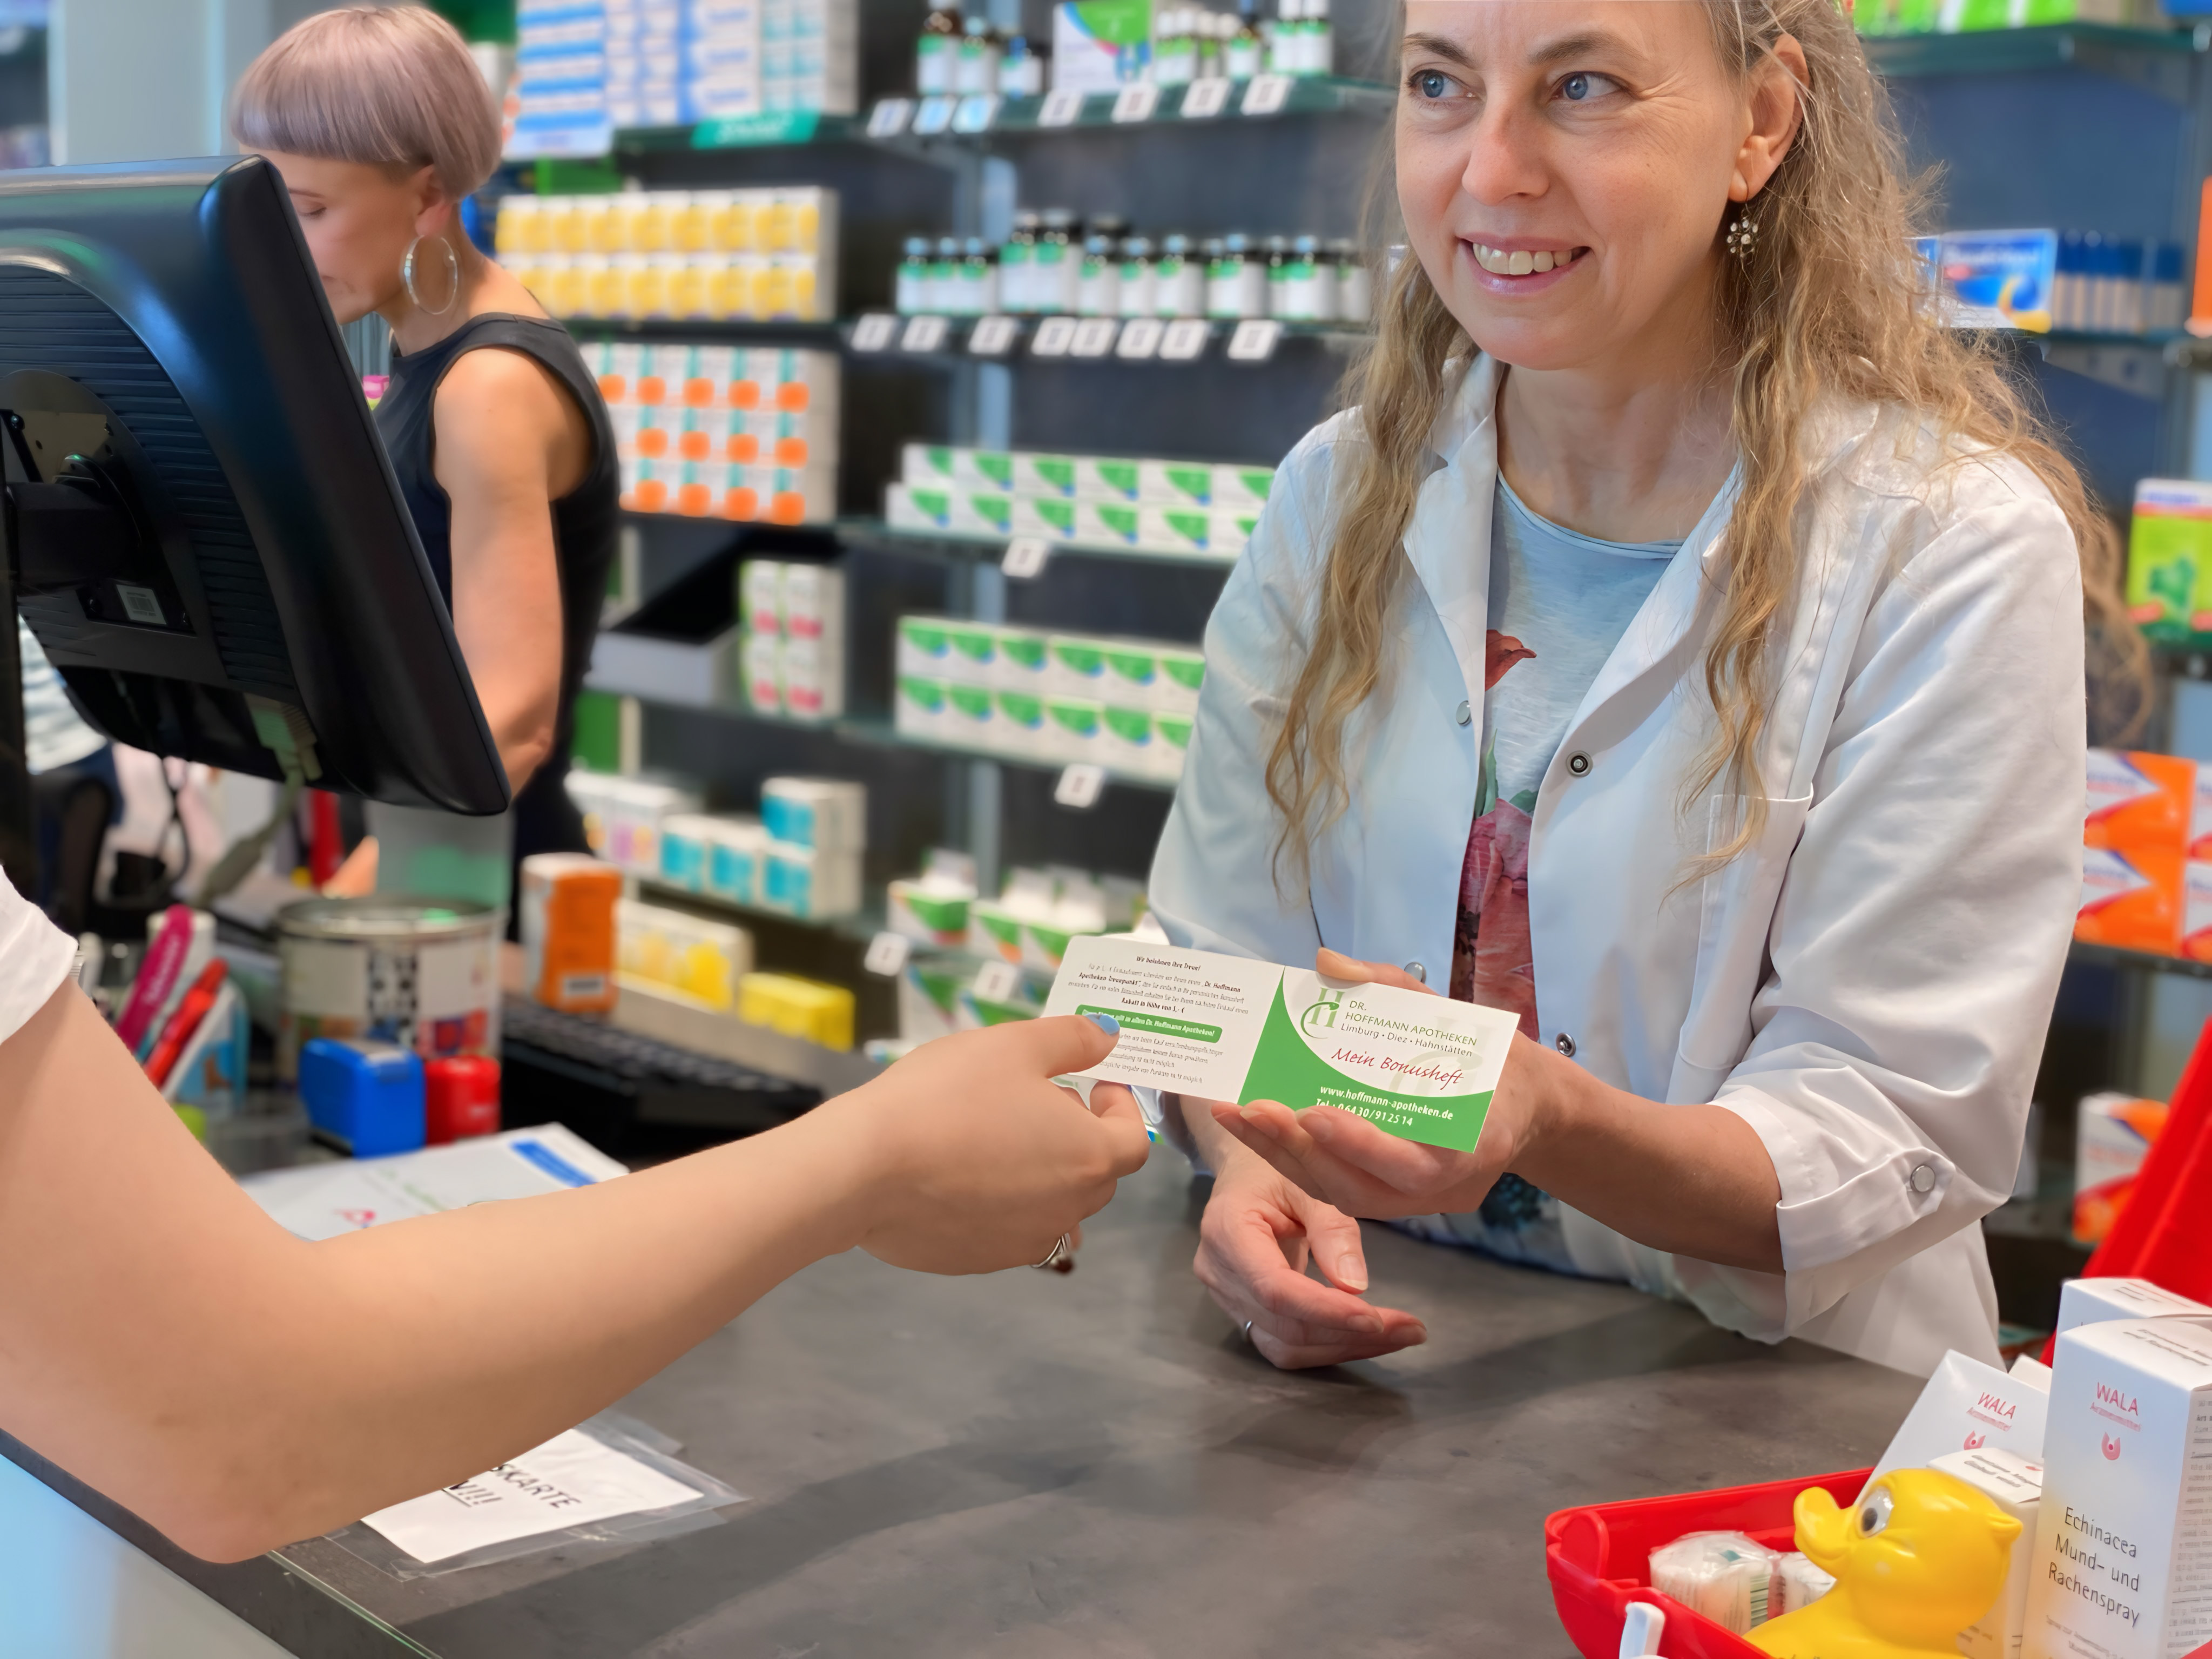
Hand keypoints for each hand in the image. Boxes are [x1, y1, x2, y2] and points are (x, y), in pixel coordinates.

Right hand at [835, 1016, 1150, 1273]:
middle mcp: (1066, 1210)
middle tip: (1034, 1100)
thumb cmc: (946, 1096)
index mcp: (1088, 1157)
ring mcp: (1022, 1243)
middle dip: (1079, 1135)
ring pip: (1053, 1206)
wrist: (864, 1168)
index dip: (1121, 1108)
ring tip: (994, 1135)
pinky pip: (1008, 1229)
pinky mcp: (978, 1261)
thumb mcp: (1013, 1045)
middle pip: (1096, 1174)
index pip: (1134, 1140)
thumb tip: (1109, 1039)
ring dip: (1041, 1173)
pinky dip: (1001, 1202)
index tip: (1093, 1084)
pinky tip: (959, 1172)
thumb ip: (1072, 1039)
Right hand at [1193, 1136, 1426, 1368]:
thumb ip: (1331, 1228)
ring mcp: (1227, 1297)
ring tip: (1399, 1334)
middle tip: (1411, 1329)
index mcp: (1227, 1231)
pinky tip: (1369, 1334)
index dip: (1325, 1310)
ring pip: (1286, 1346)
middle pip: (1284, 1325)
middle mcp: (1219, 1272)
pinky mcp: (1244, 1311)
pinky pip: (1286, 1344)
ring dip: (1345, 1346)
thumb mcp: (1307, 1178)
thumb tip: (1357, 1285)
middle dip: (1349, 1333)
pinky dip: (1330, 1344)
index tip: (1377, 1319)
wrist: (1246, 1168)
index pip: (1274, 1288)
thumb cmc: (1276, 1165)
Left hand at [1209, 948, 1553, 1220]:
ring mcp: (1423, 1203)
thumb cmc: (1487, 1054)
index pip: (1415, 1161)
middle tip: (1248, 1107)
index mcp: (1476, 1140)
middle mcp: (1447, 1186)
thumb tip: (1325, 961)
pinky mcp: (1401, 1204)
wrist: (1529, 1108)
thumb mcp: (1448, 1010)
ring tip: (1237, 1116)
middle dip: (1300, 1150)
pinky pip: (1343, 1194)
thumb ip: (1388, 986)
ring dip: (1286, 1159)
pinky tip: (1260, 1131)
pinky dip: (1299, 1164)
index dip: (1361, 1142)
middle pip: (1364, 1189)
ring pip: (1345, 1198)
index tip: (1311, 1111)